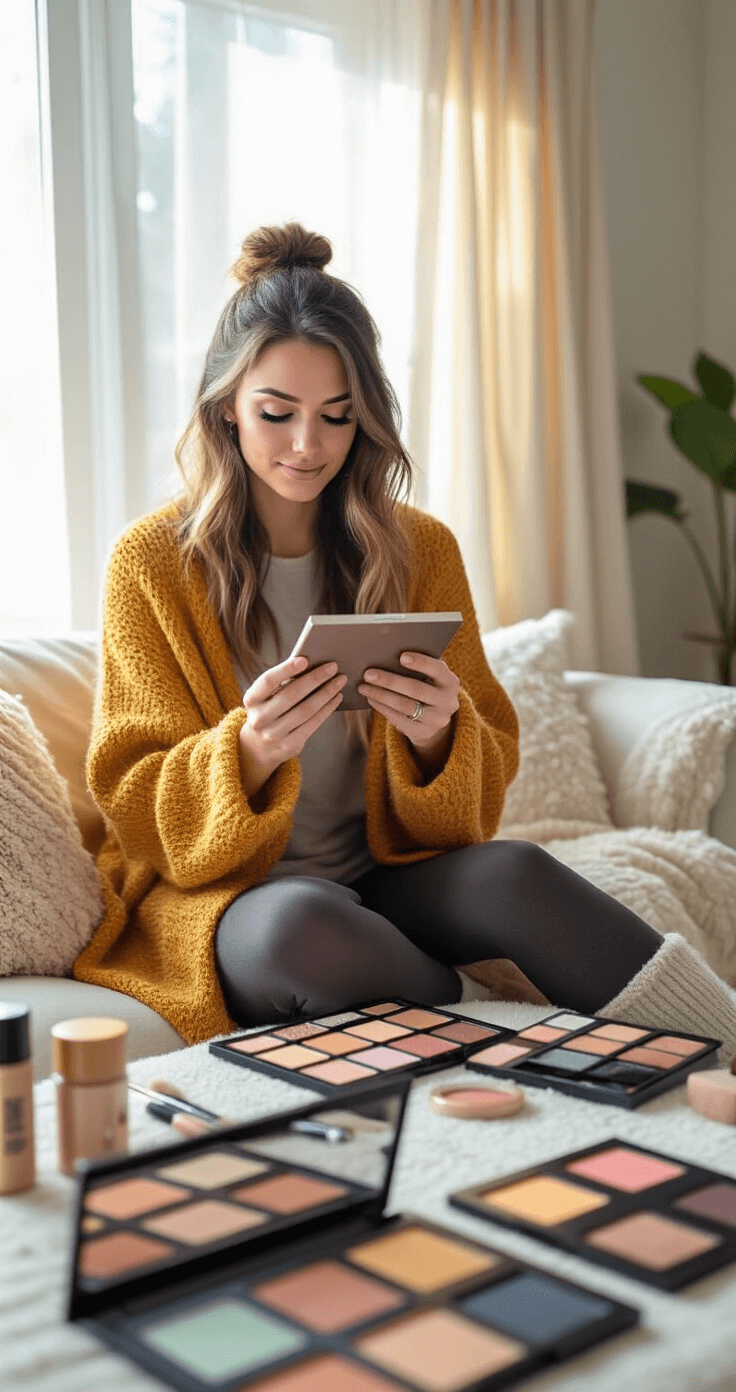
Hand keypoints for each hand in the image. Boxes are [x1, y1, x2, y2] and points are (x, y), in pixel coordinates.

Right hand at [239, 654, 346, 795]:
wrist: (258, 747)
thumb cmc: (268, 712)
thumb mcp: (265, 698)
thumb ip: (281, 683)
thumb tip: (312, 666)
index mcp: (251, 700)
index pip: (268, 681)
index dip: (286, 669)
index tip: (305, 659)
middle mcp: (259, 718)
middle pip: (291, 695)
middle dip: (315, 678)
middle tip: (333, 667)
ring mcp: (273, 734)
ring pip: (306, 710)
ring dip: (326, 693)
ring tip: (339, 681)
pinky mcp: (289, 745)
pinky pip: (313, 723)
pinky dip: (327, 708)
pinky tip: (336, 697)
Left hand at [357, 651, 459, 754]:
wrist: (435, 718)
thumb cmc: (427, 686)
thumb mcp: (431, 677)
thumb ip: (420, 666)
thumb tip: (390, 652)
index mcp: (451, 683)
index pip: (438, 670)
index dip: (421, 663)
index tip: (401, 656)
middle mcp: (448, 702)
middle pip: (416, 689)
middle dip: (390, 681)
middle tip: (369, 674)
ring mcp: (436, 720)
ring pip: (405, 706)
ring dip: (381, 695)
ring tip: (364, 687)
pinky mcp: (423, 732)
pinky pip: (399, 719)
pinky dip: (383, 708)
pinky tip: (371, 699)